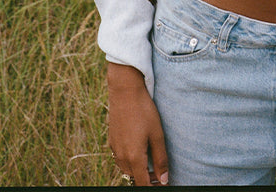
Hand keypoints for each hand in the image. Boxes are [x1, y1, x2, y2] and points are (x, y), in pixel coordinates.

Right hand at [106, 63, 169, 185]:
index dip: (153, 187)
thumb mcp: (157, 135)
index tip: (162, 184)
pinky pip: (120, 159)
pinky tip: (139, 152)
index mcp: (134, 156)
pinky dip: (129, 161)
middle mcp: (121, 156)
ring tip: (152, 165)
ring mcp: (114, 149)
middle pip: (133, 177)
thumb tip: (164, 179)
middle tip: (161, 175)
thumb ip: (160, 159)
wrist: (125, 93)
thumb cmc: (145, 112)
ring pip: (125, 169)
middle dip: (146, 180)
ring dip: (137, 171)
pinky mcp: (111, 141)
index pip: (142, 183)